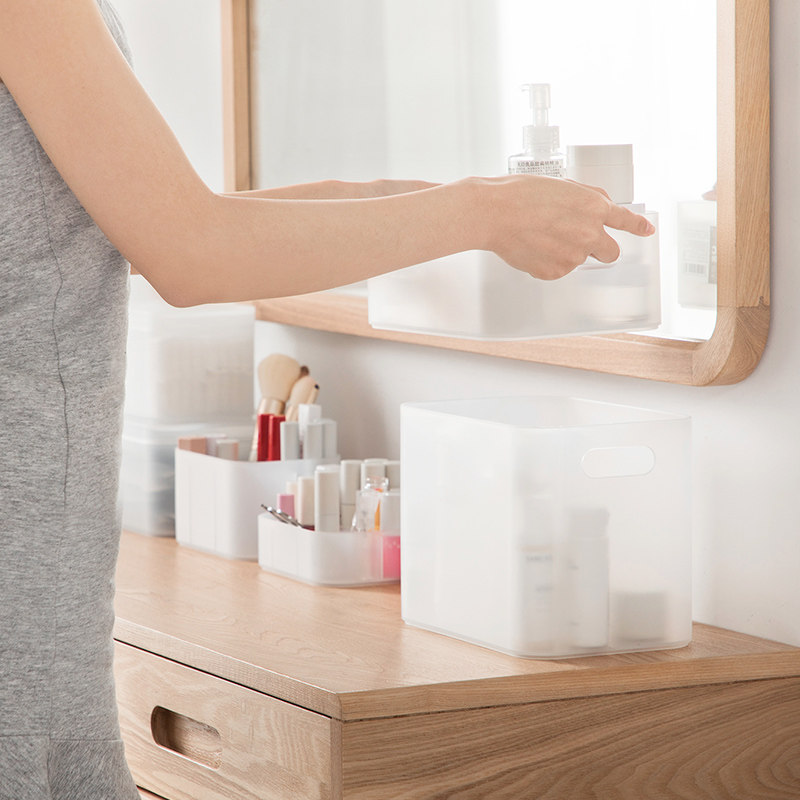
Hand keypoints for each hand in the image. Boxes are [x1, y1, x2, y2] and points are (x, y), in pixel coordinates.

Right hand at [477, 175, 654, 280]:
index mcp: (594, 208)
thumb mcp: (562, 185)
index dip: (638, 227)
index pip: (625, 221)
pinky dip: (549, 262)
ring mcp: (573, 256)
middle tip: (579, 240)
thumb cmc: (522, 194)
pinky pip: (559, 270)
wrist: (496, 213)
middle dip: (601, 248)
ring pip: (578, 259)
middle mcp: (589, 234)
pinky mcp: (555, 272)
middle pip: (611, 253)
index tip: (647, 231)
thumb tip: (600, 207)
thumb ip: (587, 197)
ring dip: (567, 251)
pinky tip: (534, 247)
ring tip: (541, 236)